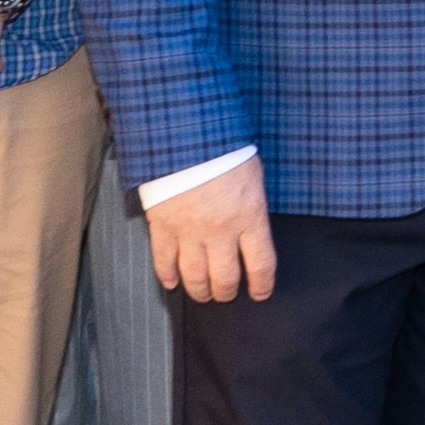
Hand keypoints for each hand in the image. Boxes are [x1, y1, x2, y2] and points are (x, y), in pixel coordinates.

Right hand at [149, 155, 277, 303]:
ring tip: (202, 294)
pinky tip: (172, 282)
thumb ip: (252, 208)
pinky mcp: (162, 225)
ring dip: (200, 290)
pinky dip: (167, 276)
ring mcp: (189, 230)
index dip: (262, 285)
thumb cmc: (224, 146)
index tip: (260, 292)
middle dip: (227, 292)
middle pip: (225, 278)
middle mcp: (221, 230)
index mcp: (250, 216)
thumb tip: (253, 230)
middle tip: (226, 294)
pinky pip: (163, 261)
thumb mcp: (253, 177)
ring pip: (195, 276)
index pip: (261, 265)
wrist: (187, 130)